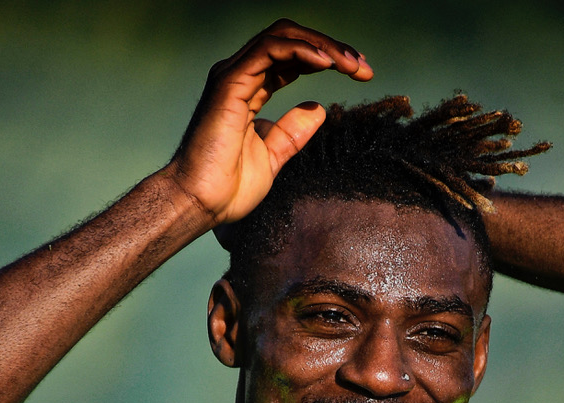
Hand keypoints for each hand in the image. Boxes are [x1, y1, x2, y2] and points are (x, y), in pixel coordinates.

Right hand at [165, 19, 371, 226]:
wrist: (199, 203)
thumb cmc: (227, 188)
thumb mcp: (273, 156)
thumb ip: (292, 133)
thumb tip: (316, 110)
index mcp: (249, 91)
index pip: (293, 59)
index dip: (328, 60)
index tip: (361, 75)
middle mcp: (239, 76)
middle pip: (291, 41)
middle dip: (331, 48)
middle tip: (363, 67)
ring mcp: (232, 76)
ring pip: (282, 38)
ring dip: (322, 46)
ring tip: (351, 64)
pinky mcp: (229, 82)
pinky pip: (269, 50)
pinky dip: (300, 51)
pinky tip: (326, 63)